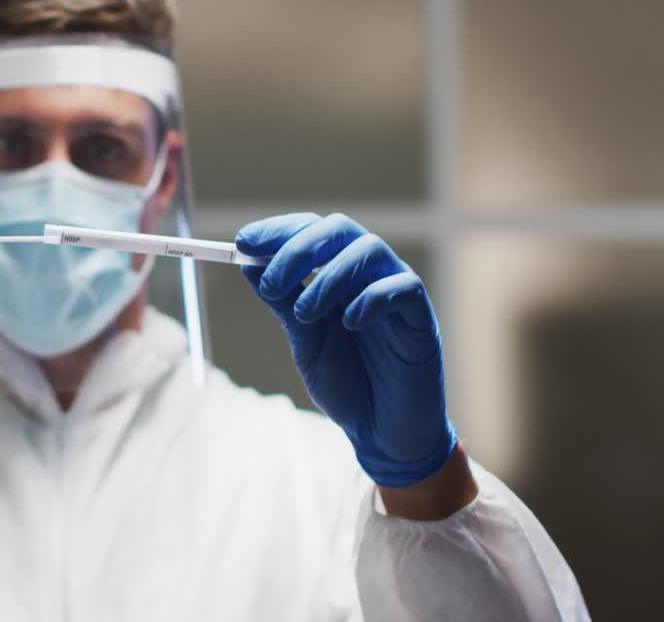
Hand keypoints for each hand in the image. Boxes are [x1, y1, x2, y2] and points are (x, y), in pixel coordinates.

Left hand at [236, 213, 455, 487]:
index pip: (311, 231)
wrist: (381, 434)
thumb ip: (283, 304)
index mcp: (336, 275)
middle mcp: (367, 275)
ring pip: (369, 250)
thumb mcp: (304, 342)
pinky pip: (403, 287)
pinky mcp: (421, 318)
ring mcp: (396, 293)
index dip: (278, 230)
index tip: (243, 243)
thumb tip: (249, 266)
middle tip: (273, 282)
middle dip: (299, 248)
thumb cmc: (346, 385)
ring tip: (306, 313)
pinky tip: (350, 324)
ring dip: (329, 276)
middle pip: (339, 229)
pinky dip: (372, 298)